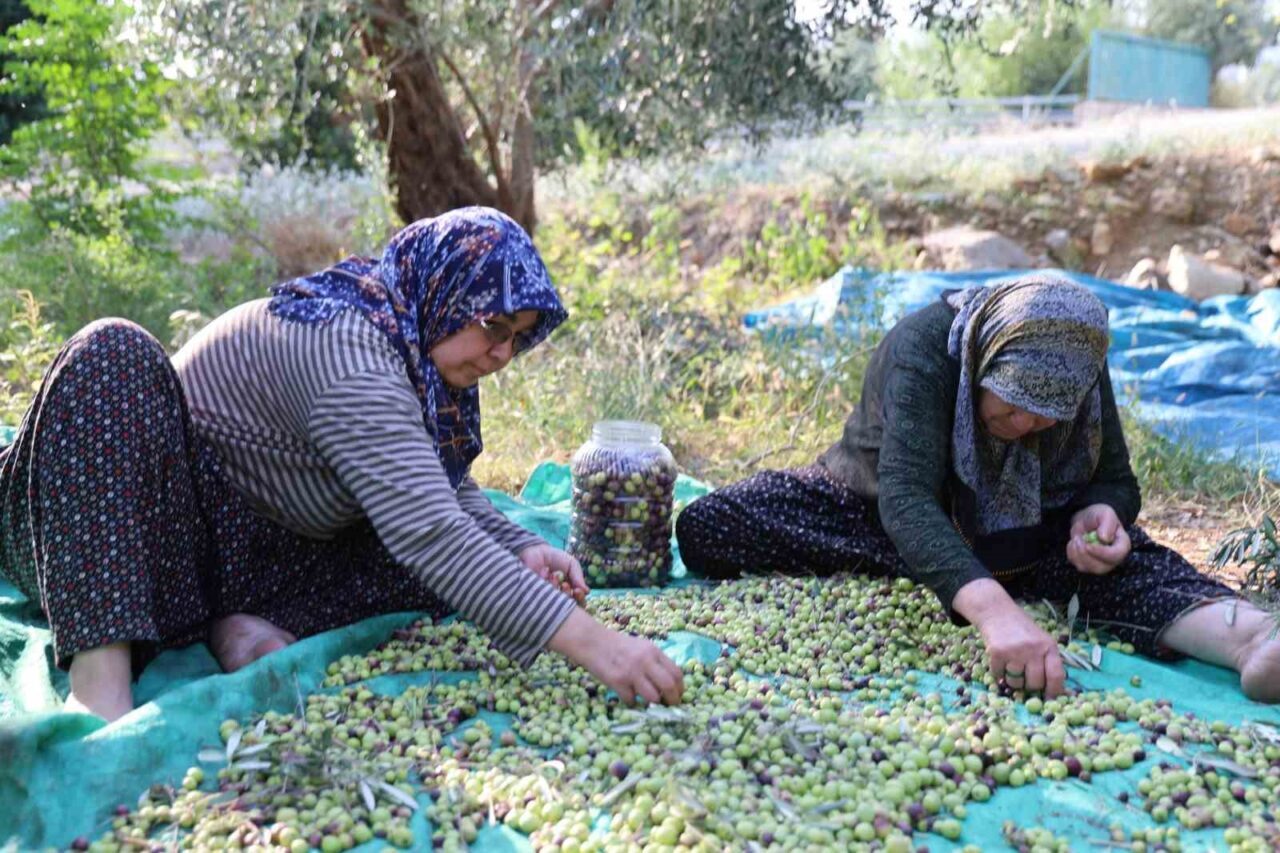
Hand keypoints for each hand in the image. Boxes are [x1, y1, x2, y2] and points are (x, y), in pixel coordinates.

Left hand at [519, 543, 588, 602]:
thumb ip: (578, 577)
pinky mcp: (532, 597)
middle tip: (564, 584)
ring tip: (553, 576)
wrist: (537, 551)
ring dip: (555, 588)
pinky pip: (540, 598)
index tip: (577, 590)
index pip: (578, 603)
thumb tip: (586, 591)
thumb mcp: (571, 565)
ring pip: (554, 604)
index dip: (579, 599)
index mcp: (568, 592)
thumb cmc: (555, 559)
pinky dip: (544, 584)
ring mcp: (544, 599)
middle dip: (566, 595)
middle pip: (567, 608)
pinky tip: (543, 574)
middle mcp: (557, 599)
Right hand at [547, 609, 683, 704]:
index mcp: (653, 651)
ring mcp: (631, 672)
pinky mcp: (618, 682)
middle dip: (673, 700)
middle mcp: (645, 661)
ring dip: (652, 703)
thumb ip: (655, 662)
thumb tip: (670, 683)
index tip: (678, 695)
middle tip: (670, 706)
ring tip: (648, 702)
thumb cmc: (618, 646)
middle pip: (669, 686)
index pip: (676, 673)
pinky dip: (632, 702)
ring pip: (653, 697)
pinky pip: (632, 700)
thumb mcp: (641, 647)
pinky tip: (628, 696)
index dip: (680, 688)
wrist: (593, 642)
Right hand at [978, 604, 1066, 697]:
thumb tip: (1057, 691)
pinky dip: (998, 672)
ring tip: (1012, 666)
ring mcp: (1015, 651)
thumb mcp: (1042, 641)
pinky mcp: (997, 652)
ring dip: (1013, 680)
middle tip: (1025, 676)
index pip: (1056, 675)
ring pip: (1016, 682)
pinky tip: (1000, 661)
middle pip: (1035, 683)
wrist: (997, 613)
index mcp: (1049, 646)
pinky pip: (999, 675)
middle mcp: (1033, 649)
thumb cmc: (1022, 631)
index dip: (1054, 691)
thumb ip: (1048, 662)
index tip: (1049, 699)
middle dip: (1030, 685)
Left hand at [1067, 504, 1130, 575]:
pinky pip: (1078, 565)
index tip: (1088, 545)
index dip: (1102, 553)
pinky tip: (1074, 543)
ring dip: (1077, 553)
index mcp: (1122, 545)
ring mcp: (1100, 564)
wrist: (1086, 520)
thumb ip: (1108, 524)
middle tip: (1078, 539)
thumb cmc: (1098, 516)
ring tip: (1077, 538)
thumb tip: (1104, 539)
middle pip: (1100, 567)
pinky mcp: (1087, 565)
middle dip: (1085, 554)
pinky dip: (1072, 553)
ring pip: (1087, 568)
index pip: (1116, 555)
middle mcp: (1113, 558)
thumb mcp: (1105, 514)